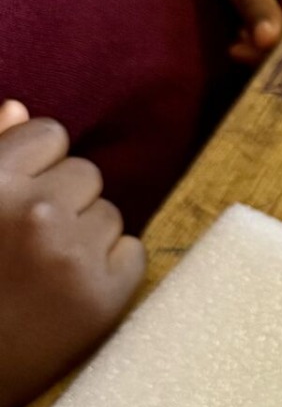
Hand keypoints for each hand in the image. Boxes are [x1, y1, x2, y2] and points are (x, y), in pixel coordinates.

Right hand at [0, 101, 144, 406]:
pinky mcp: (104, 296)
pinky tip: (73, 292)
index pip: (49, 135)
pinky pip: (133, 254)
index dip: (39, 168)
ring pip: (110, 214)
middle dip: (65, 202)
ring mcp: (71, 254)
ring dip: (88, 237)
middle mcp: (32, 212)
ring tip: (48, 272)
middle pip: (85, 174)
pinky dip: (112, 270)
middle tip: (32, 246)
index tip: (24, 201)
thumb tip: (21, 109)